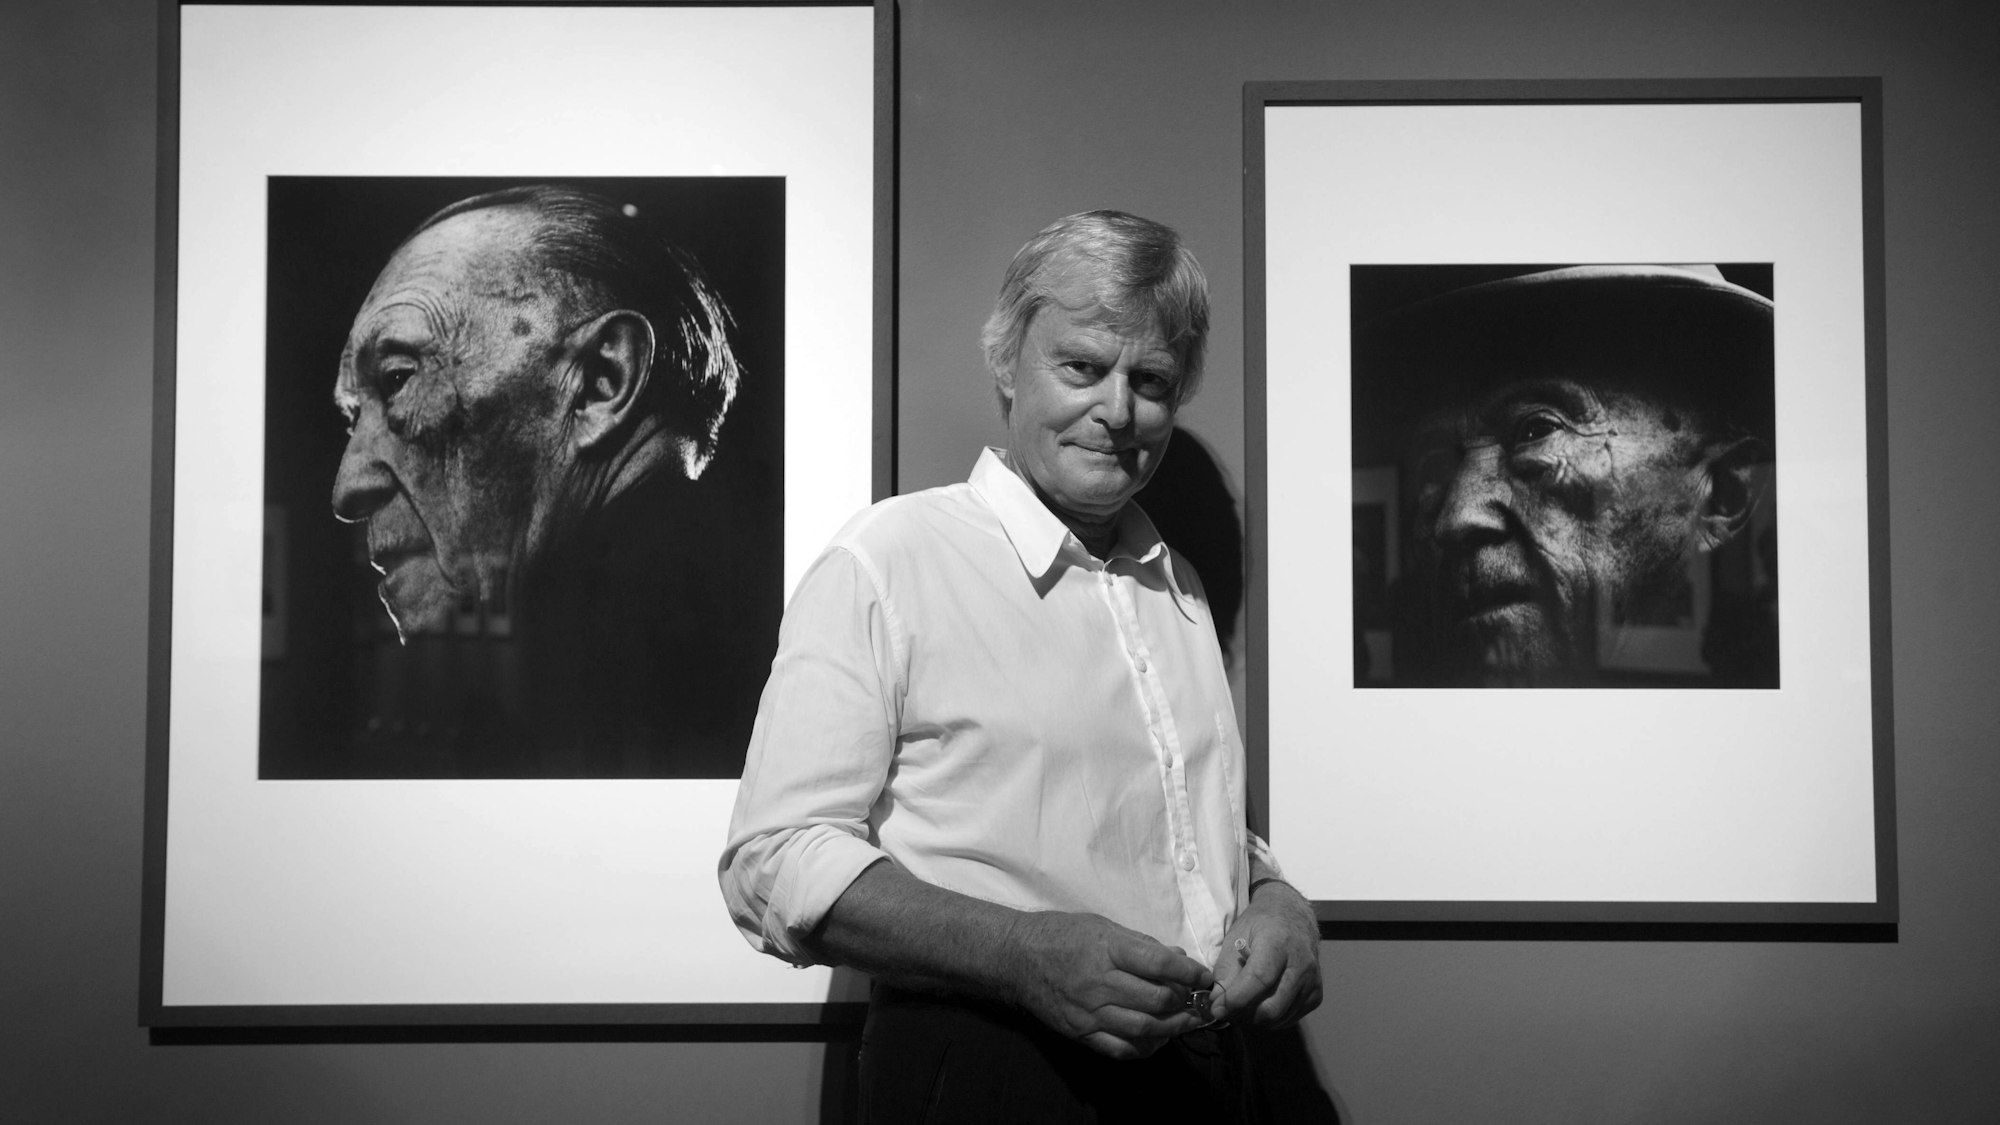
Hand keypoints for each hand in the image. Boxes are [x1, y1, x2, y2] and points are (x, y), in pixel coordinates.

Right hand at [1005, 910, 1214, 1058]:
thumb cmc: (1061, 935)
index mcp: (1107, 949)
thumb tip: (1178, 957)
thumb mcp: (1102, 926)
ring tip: (1187, 1021)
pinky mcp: (1080, 1032)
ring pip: (1144, 1028)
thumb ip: (1141, 944)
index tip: (1205, 977)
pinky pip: (1120, 1048)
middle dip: (1185, 1002)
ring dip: (1173, 1028)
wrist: (1016, 958)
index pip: (1160, 964)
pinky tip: (1158, 1039)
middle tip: (1197, 1000)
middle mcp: (1099, 982)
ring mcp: (1089, 1011)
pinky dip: (1146, 1047)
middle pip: (1157, 1000)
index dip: (1190, 973)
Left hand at [1208, 880, 1321, 1028]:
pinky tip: (1261, 1002)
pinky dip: (1270, 1019)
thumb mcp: (1235, 937)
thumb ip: (1225, 971)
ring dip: (1254, 1019)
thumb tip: (1219, 1004)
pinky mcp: (1317, 994)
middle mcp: (1301, 964)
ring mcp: (1312, 981)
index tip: (1217, 1008)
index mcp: (1278, 943)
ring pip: (1279, 1018)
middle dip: (1243, 1015)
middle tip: (1227, 1009)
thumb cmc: (1261, 925)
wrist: (1293, 916)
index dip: (1236, 999)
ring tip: (1242, 1004)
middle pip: (1272, 1007)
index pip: (1259, 979)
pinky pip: (1289, 1018)